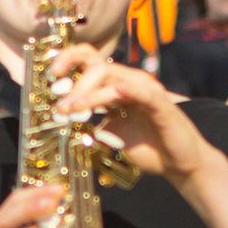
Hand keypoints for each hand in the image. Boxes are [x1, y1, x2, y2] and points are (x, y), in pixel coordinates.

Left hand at [45, 42, 214, 184]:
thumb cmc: (148, 148)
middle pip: (95, 63)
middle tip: (58, 100)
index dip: (66, 62)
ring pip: (112, 76)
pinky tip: (113, 93)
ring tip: (70, 109)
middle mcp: (129, 82)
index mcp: (116, 86)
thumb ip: (91, 125)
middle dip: (72, 77)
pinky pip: (141, 92)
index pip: (88, 62)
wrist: (179, 165)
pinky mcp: (161, 103)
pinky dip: (126, 90)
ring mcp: (145, 90)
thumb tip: (63, 122)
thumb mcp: (111, 135)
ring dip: (87, 92)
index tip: (49, 78)